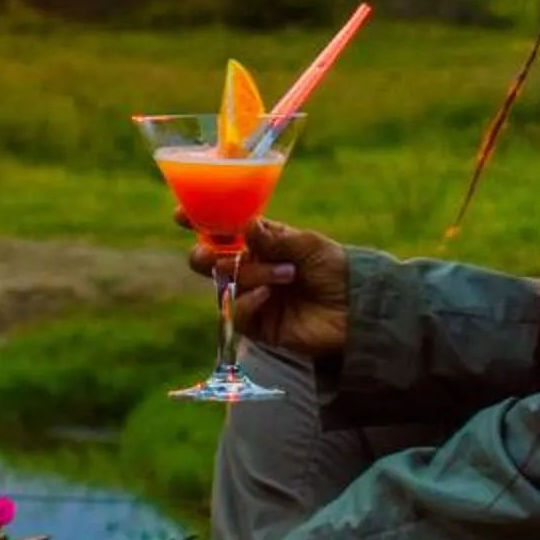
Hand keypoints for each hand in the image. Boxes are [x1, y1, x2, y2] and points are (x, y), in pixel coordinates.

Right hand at [185, 216, 350, 357]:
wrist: (358, 309)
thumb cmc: (337, 269)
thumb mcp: (307, 245)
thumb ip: (272, 238)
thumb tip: (242, 225)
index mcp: (261, 242)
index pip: (222, 230)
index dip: (199, 221)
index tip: (180, 215)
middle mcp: (251, 267)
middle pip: (209, 260)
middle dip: (206, 255)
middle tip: (215, 254)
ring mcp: (252, 295)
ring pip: (225, 284)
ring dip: (250, 275)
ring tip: (286, 275)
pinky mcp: (257, 324)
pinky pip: (236, 312)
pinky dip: (247, 301)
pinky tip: (268, 295)